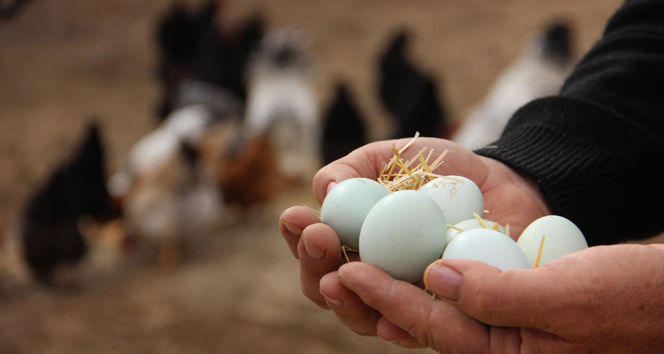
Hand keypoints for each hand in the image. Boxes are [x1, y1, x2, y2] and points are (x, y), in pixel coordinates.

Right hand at [279, 138, 550, 334]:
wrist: (505, 184)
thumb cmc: (442, 173)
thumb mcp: (396, 158)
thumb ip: (357, 168)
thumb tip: (323, 190)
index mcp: (355, 243)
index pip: (316, 252)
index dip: (299, 237)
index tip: (296, 215)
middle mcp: (374, 278)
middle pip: (329, 290)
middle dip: (314, 266)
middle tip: (318, 239)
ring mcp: (408, 300)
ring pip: (365, 317)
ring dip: (345, 299)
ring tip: (339, 276)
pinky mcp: (446, 317)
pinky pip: (418, 331)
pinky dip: (398, 326)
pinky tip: (386, 318)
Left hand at [335, 243, 663, 352]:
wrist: (661, 300)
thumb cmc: (630, 299)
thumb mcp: (569, 295)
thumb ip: (501, 295)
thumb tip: (435, 279)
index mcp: (501, 352)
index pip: (430, 322)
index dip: (385, 295)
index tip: (345, 267)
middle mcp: (488, 343)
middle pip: (412, 317)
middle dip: (364, 289)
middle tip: (321, 259)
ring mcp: (491, 324)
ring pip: (420, 301)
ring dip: (377, 275)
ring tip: (335, 252)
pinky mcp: (497, 301)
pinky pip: (444, 288)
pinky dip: (410, 270)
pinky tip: (386, 252)